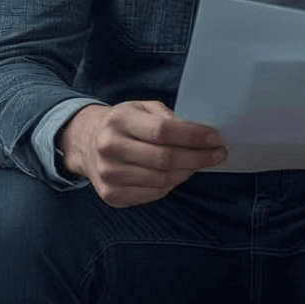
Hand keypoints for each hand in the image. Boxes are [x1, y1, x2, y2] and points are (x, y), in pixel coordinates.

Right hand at [58, 100, 226, 207]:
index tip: (215, 138)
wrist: (86, 143)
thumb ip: (168, 117)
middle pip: (164, 159)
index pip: (163, 131)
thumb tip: (199, 135)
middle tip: (217, 154)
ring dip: (187, 172)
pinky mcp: (111, 195)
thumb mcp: (141, 108)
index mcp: (119, 121)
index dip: (193, 136)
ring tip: (198, 163)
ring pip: (162, 180)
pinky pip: (153, 194)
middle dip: (198, 158)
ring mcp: (109, 174)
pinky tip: (178, 174)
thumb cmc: (123, 124)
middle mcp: (109, 148)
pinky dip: (171, 185)